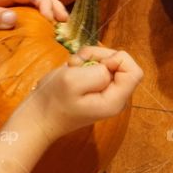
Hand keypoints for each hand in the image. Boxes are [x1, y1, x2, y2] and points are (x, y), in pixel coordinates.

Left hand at [0, 0, 68, 37]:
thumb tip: (14, 18)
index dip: (45, 3)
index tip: (52, 19)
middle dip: (51, 6)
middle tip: (65, 22)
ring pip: (28, 6)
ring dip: (45, 13)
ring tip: (58, 26)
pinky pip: (19, 16)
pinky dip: (33, 22)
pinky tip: (39, 33)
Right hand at [13, 46, 143, 144]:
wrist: (37, 116)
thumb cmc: (53, 101)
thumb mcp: (73, 82)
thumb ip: (98, 71)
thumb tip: (108, 66)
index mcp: (115, 100)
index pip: (134, 71)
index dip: (118, 60)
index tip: (97, 64)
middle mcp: (115, 95)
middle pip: (120, 62)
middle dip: (99, 56)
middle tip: (77, 63)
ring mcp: (105, 90)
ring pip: (106, 59)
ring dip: (88, 57)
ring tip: (72, 68)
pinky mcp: (94, 84)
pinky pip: (96, 63)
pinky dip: (83, 61)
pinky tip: (71, 70)